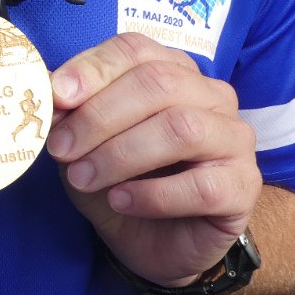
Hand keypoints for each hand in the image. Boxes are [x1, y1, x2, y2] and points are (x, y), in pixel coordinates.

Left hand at [46, 33, 261, 286]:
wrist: (150, 244)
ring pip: (182, 129)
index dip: (93, 69)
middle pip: (157, 84)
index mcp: (171, 72)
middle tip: (61, 149)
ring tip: (83, 178)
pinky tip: (121, 201)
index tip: (57, 96)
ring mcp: (234, 139)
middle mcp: (210, 96)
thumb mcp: (81, 147)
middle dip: (99, 117)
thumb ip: (69, 118)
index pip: (135, 50)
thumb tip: (50, 97)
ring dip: (121, 155)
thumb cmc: (118, 182)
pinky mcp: (244, 187)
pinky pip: (203, 185)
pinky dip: (153, 195)